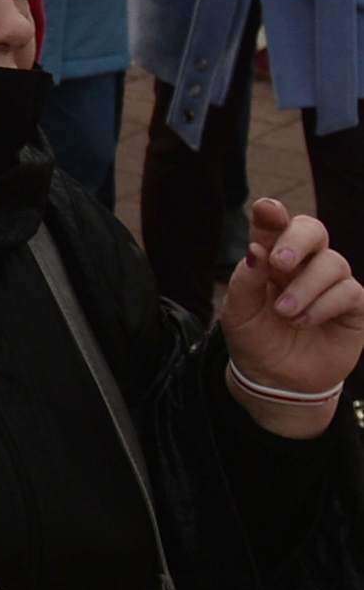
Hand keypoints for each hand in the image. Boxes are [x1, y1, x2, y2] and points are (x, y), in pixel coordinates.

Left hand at [222, 198, 363, 430]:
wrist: (275, 379)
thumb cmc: (255, 338)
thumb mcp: (238, 312)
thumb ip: (245, 280)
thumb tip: (256, 250)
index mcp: (270, 257)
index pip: (274, 225)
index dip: (272, 214)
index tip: (267, 210)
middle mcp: (303, 264)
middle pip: (313, 230)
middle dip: (297, 240)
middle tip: (280, 262)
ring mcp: (330, 283)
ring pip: (332, 263)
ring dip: (306, 287)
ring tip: (284, 313)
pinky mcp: (353, 307)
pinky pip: (349, 292)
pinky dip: (324, 305)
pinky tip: (303, 322)